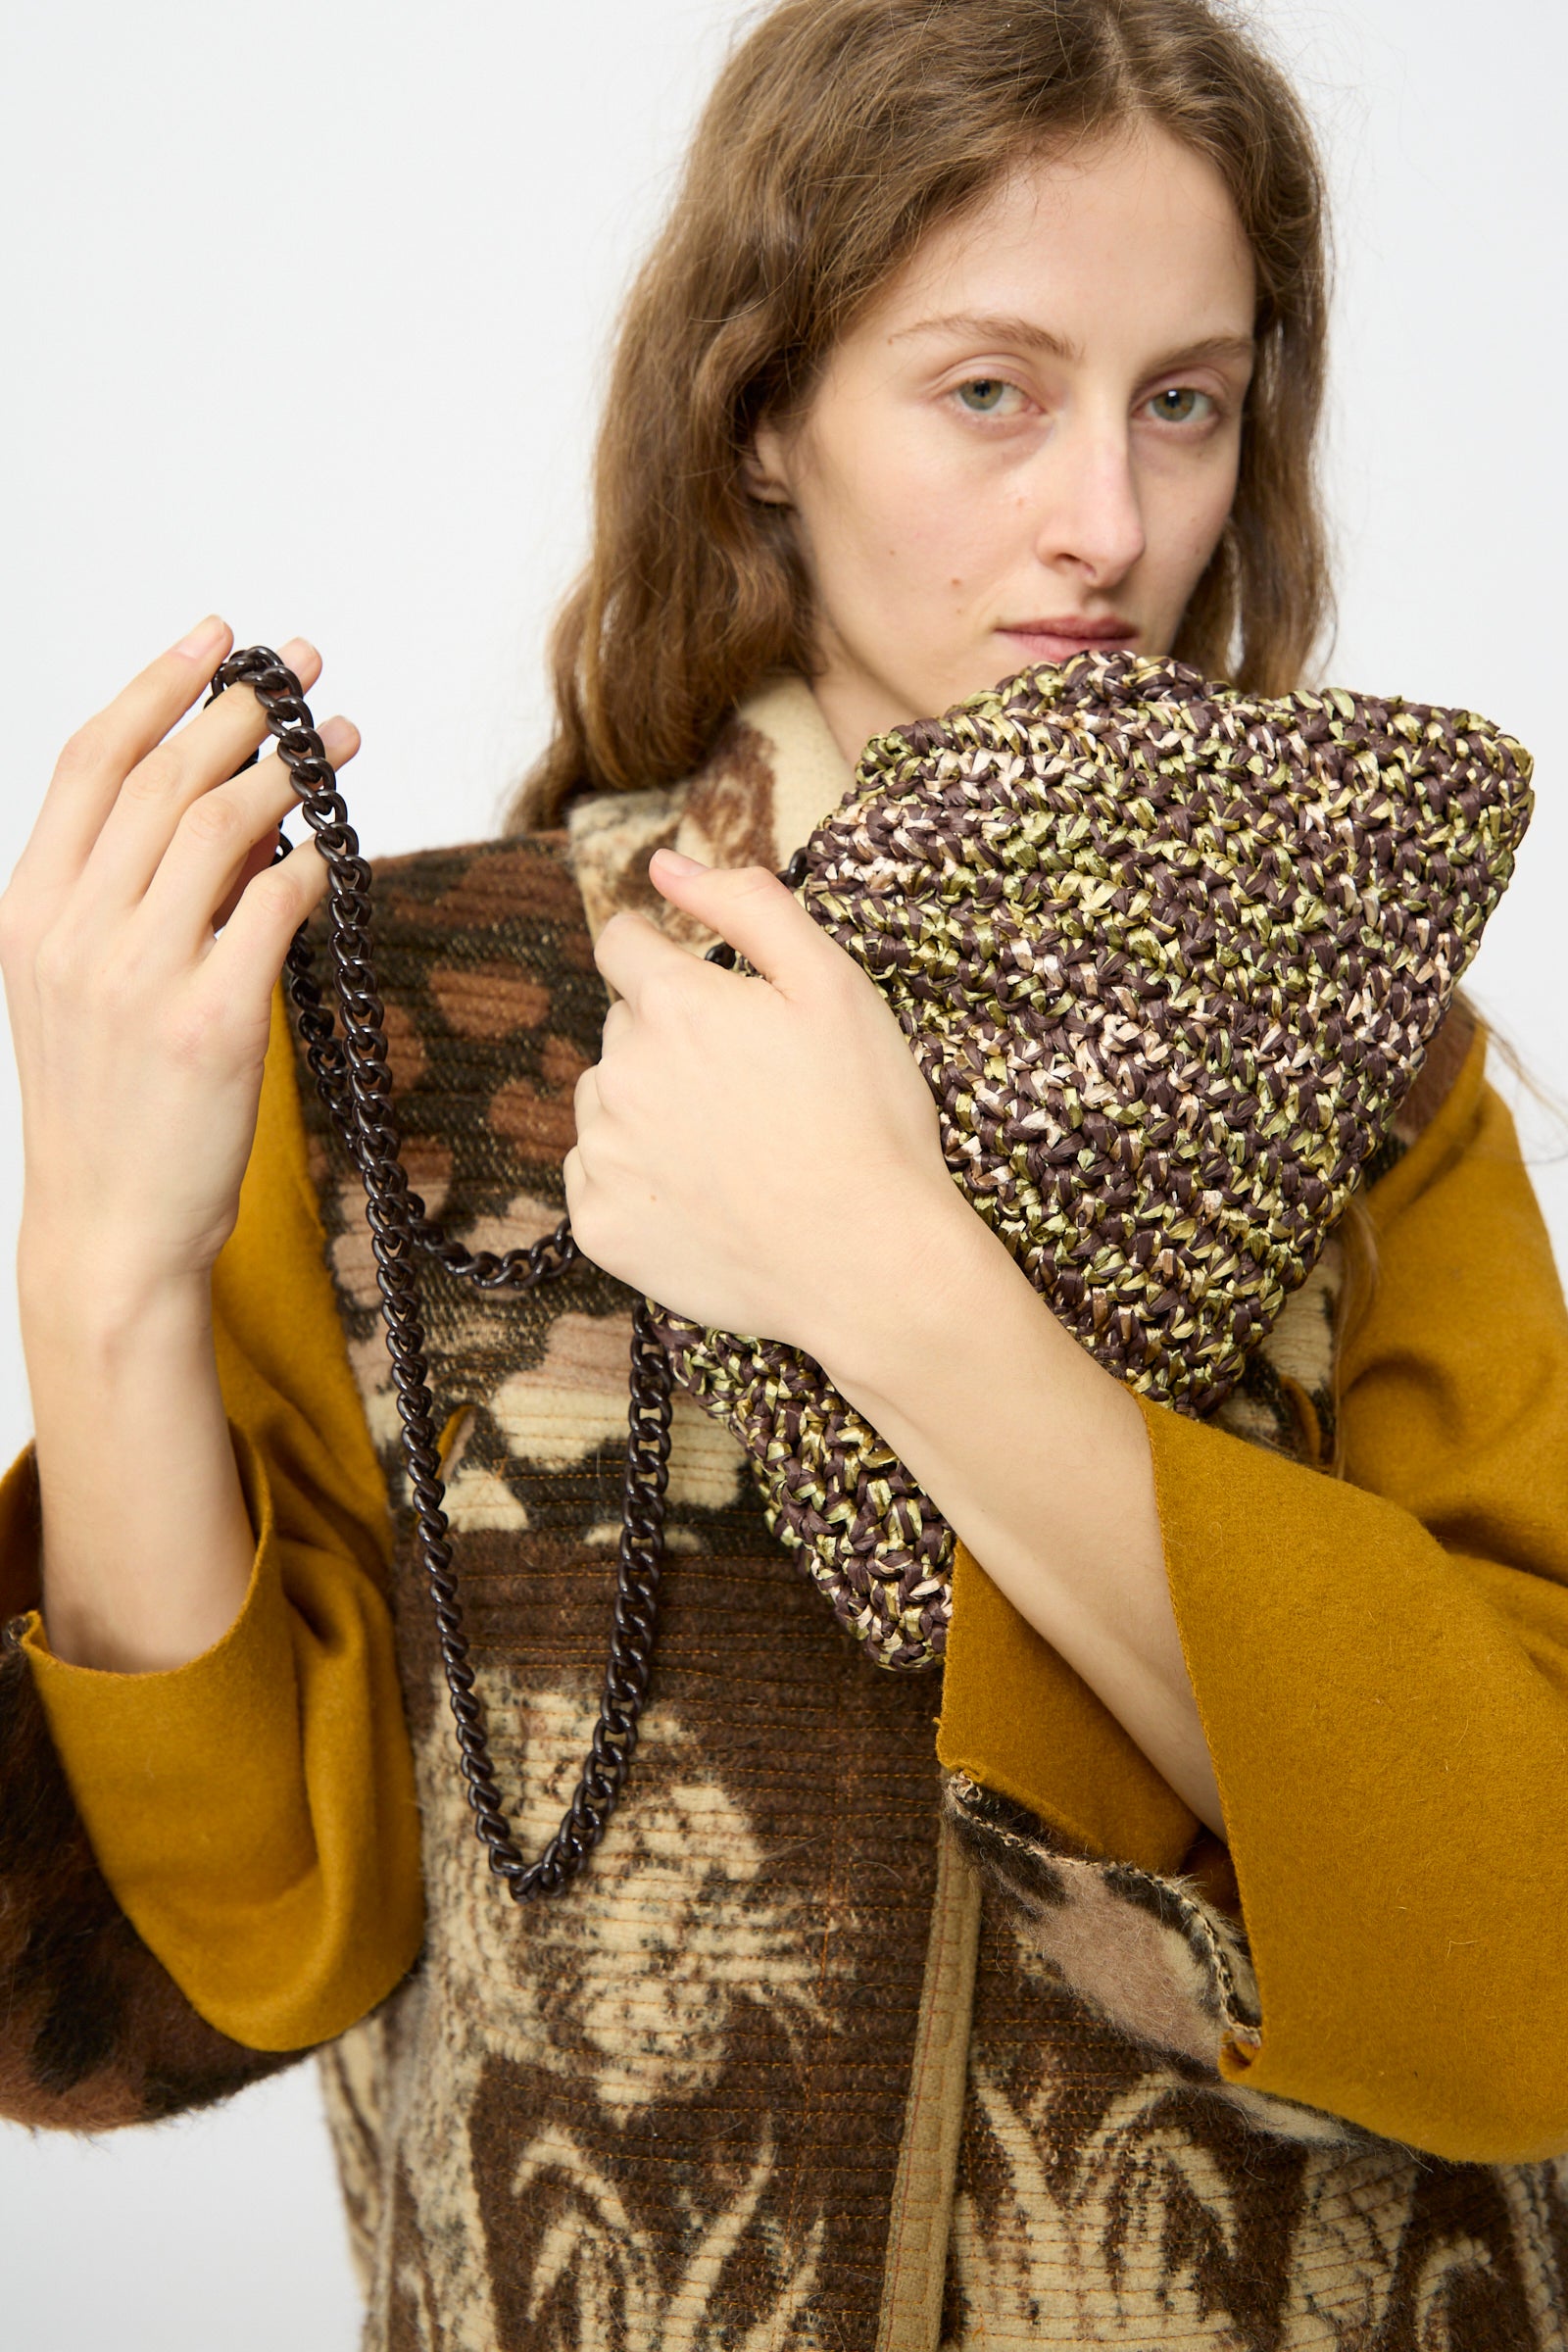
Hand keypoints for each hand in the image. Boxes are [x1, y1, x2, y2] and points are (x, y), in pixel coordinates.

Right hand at [0, 617, 358, 1303]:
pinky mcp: (208, 1024)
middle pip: (166, 779)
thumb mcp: (76, 985)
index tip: (218, 636)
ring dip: (291, 770)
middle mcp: (73, 931)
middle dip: (244, 709)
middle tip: (307, 672)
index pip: (89, 762)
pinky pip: (274, 909)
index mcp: (29, 908)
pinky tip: (334, 851)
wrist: (110, 1225)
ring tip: (341, 742)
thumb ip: (125, 893)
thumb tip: (223, 805)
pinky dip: (310, 866)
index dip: (158, 684)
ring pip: (223, 828)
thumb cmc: (107, 1104)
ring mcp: (137, 976)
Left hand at [563, 846, 963, 1352]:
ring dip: (650, 1110)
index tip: (707, 999)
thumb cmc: (866, 1118)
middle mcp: (620, 1073)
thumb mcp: (833, 985)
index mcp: (671, 1005)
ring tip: (733, 1149)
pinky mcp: (599, 1225)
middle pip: (622, 1029)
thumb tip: (665, 865)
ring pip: (607, 1102)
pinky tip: (707, 1197)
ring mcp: (604, 1155)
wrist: (870, 1262)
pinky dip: (640, 1181)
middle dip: (671, 1042)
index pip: (623, 945)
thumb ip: (747, 906)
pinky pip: (598, 1178)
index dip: (665, 959)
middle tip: (752, 1092)